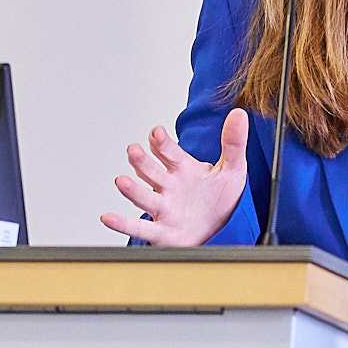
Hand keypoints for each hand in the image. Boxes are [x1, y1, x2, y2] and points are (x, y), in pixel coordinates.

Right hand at [101, 111, 252, 246]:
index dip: (161, 142)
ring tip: (122, 181)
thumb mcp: (233, 169)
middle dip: (142, 161)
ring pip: (144, 197)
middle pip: (151, 171)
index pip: (169, 151)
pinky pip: (140, 228)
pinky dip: (123, 224)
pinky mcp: (162, 232)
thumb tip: (239, 115)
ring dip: (132, 189)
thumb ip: (234, 143)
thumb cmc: (221, 200)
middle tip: (134, 151)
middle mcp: (168, 186)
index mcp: (183, 169)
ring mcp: (163, 208)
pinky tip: (109, 218)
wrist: (223, 231)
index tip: (156, 132)